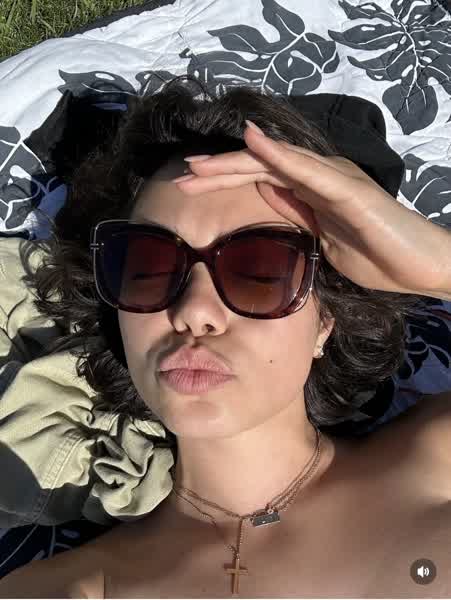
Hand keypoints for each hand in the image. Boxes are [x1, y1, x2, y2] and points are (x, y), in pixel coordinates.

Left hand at [174, 122, 448, 296]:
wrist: (420, 266)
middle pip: (258, 167)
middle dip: (217, 171)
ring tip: (199, 163)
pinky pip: (306, 168)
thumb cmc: (377, 256)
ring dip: (234, 161)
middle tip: (181, 176)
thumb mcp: (321, 239)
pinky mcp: (347, 188)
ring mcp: (333, 179)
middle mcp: (317, 177)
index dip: (222, 181)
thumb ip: (295, 214)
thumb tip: (264, 195)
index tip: (188, 187)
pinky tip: (251, 141)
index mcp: (309, 192)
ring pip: (274, 162)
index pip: (258, 180)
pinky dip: (278, 153)